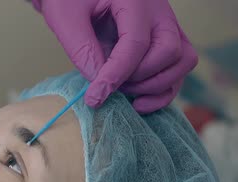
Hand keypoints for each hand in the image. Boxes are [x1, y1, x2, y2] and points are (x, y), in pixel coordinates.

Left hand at [30, 0, 197, 112]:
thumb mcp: (67, 19)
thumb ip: (82, 50)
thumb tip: (100, 85)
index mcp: (135, 0)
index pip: (136, 43)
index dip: (116, 75)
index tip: (94, 97)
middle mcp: (159, 11)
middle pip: (170, 52)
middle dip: (140, 78)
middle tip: (109, 86)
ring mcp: (166, 26)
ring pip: (182, 61)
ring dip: (155, 86)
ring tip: (123, 92)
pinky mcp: (164, 40)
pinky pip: (177, 68)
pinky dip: (162, 90)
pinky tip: (137, 102)